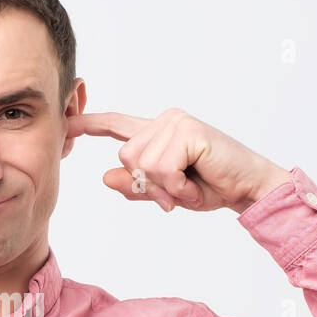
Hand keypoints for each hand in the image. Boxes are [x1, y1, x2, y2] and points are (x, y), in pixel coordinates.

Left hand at [66, 108, 288, 212]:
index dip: (91, 125)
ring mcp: (176, 123)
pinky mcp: (188, 131)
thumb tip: (105, 176)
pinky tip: (196, 182)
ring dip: (165, 187)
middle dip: (148, 186)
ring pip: (142, 164)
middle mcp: (165, 121)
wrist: (248, 189)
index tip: (68, 123)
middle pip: (126, 156)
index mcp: (157, 132)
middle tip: (176, 195)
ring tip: (189, 186)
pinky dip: (177, 185)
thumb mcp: (165, 192)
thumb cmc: (210, 187)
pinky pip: (162, 168)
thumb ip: (136, 186)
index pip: (118, 125)